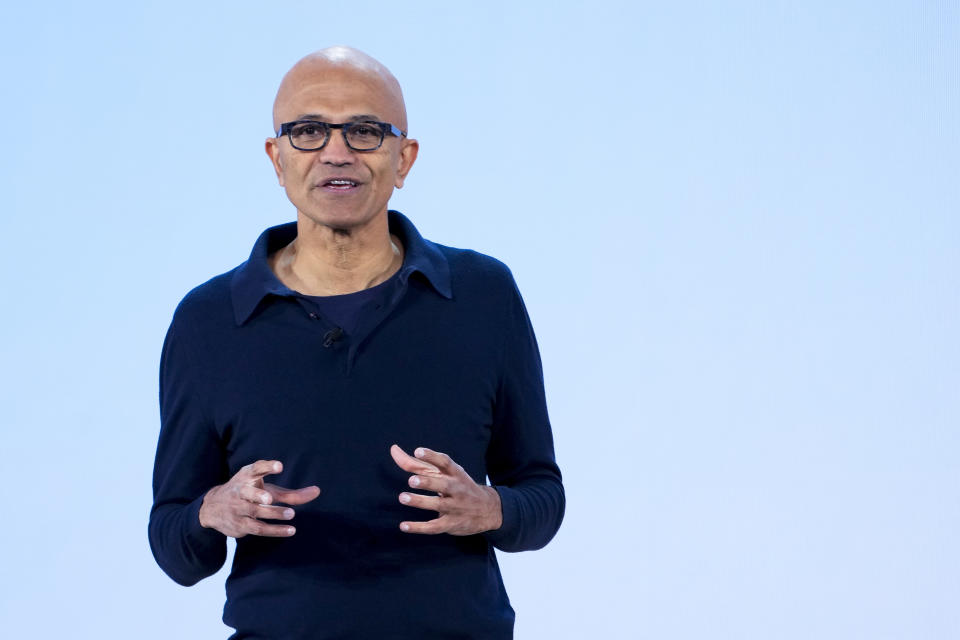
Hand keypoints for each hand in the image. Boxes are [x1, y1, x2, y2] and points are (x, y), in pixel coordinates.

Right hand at [198, 460, 320, 537]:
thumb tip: (317, 491)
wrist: (213, 508)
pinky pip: (258, 529)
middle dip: (259, 495)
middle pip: (249, 493)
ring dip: (273, 513)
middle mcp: (241, 491)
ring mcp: (238, 509)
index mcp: (247, 477)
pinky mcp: (240, 525)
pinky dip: (275, 530)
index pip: (256, 469)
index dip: (267, 467)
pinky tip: (290, 530)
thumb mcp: (267, 490)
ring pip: (255, 512)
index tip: (279, 466)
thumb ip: (291, 494)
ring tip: (291, 514)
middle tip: (271, 498)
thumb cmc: (248, 493)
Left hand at [390, 445, 502, 535]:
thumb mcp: (443, 473)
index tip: (418, 451)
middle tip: (412, 480)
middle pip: (443, 484)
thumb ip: (416, 463)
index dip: (432, 456)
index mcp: (455, 473)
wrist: (487, 510)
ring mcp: (455, 507)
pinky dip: (419, 528)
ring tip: (403, 497)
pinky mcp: (451, 524)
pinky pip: (435, 527)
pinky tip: (404, 526)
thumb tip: (393, 450)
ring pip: (438, 505)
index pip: (445, 462)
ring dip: (420, 502)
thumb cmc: (458, 486)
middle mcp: (457, 489)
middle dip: (428, 482)